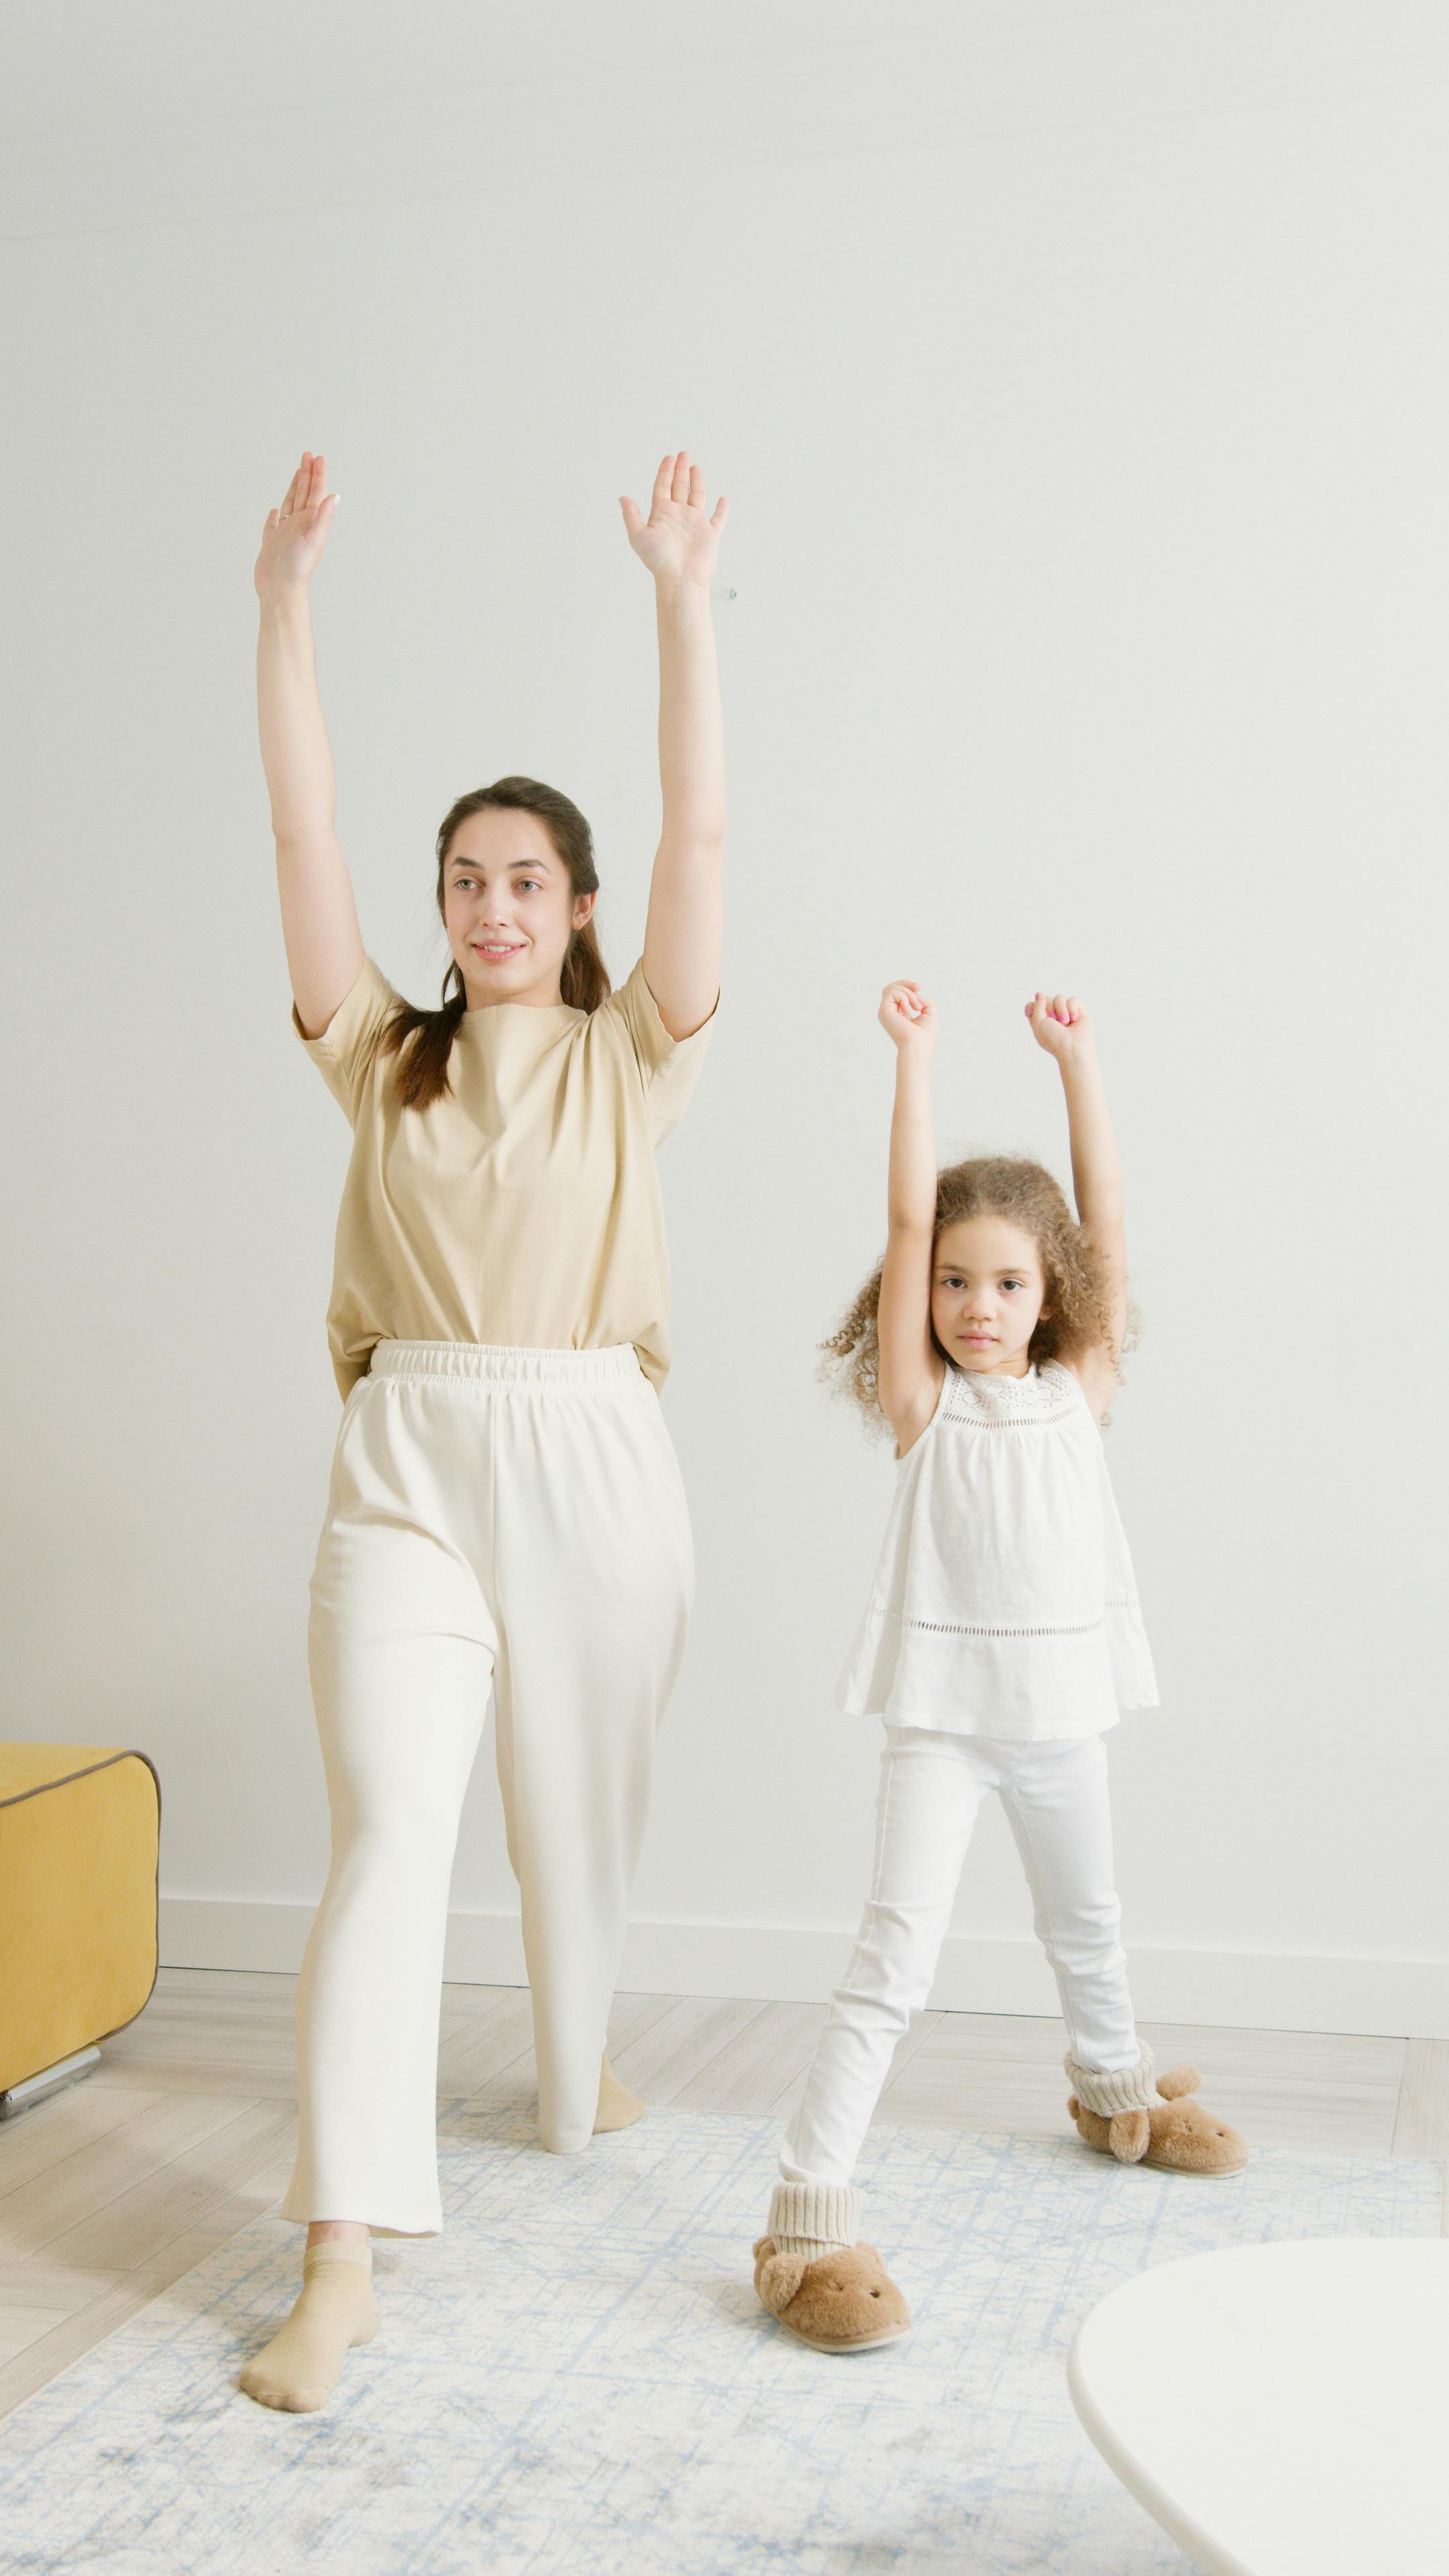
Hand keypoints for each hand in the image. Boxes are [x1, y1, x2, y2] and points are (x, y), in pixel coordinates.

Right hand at [255, 451, 338, 600]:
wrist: (279, 589)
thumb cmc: (296, 568)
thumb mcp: (313, 539)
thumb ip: (323, 517)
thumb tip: (334, 496)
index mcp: (310, 522)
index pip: (316, 493)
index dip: (318, 475)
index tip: (319, 457)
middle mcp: (299, 525)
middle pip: (303, 494)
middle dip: (307, 474)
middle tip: (308, 454)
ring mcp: (285, 533)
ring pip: (290, 504)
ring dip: (294, 488)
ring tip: (297, 473)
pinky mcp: (272, 543)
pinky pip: (272, 525)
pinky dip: (274, 516)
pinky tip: (275, 511)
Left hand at [620, 451, 727, 586]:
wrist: (680, 578)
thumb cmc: (659, 561)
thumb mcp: (638, 535)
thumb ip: (631, 515)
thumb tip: (622, 498)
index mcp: (662, 514)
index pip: (662, 487)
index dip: (665, 472)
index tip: (668, 458)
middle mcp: (678, 516)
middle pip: (679, 487)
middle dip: (681, 470)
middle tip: (683, 454)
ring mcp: (695, 524)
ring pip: (697, 496)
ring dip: (697, 482)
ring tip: (696, 467)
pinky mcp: (710, 534)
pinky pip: (718, 518)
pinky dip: (722, 509)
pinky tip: (723, 499)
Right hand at [879, 980, 936, 1051]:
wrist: (919, 1046)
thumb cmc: (925, 1035)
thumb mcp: (929, 1012)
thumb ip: (922, 1000)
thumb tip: (915, 993)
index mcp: (899, 1014)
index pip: (897, 993)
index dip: (907, 986)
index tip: (919, 987)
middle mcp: (889, 1013)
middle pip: (890, 988)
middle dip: (905, 984)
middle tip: (918, 988)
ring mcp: (885, 1012)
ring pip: (892, 989)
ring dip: (908, 993)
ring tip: (917, 1007)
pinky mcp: (884, 1011)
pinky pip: (892, 993)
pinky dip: (904, 997)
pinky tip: (909, 1009)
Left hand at [1025, 989, 1095, 1066]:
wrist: (1073, 1047)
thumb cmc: (1054, 1040)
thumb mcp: (1038, 1024)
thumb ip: (1036, 1007)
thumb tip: (1039, 993)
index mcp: (1041, 1021)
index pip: (1034, 1005)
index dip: (1033, 1006)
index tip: (1030, 1013)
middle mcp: (1053, 1016)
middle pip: (1046, 998)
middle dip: (1049, 1008)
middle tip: (1054, 1020)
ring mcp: (1066, 1012)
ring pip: (1060, 997)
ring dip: (1061, 1009)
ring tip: (1065, 1022)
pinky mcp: (1078, 1011)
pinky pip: (1073, 999)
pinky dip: (1072, 1008)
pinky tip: (1074, 1019)